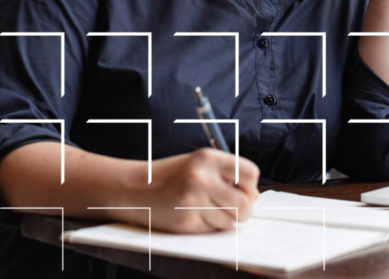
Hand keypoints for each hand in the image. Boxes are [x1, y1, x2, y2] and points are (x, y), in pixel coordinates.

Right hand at [130, 148, 260, 232]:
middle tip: (230, 207)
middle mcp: (202, 177)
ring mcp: (193, 201)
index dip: (250, 186)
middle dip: (242, 210)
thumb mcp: (199, 164)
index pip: (250, 173)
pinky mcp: (186, 221)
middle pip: (245, 204)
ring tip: (204, 207)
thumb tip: (255, 197)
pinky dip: (208, 226)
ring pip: (230, 221)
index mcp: (208, 158)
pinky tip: (193, 214)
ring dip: (223, 219)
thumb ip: (228, 175)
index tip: (242, 190)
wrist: (134, 189)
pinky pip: (213, 230)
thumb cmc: (171, 176)